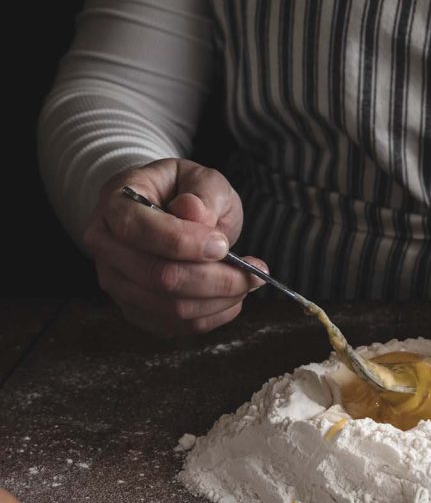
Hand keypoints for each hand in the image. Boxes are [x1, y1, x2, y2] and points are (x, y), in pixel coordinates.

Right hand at [83, 159, 267, 335]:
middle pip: (160, 276)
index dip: (186, 242)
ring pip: (171, 307)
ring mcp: (116, 282)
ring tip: (248, 283)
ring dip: (219, 300)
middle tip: (253, 272)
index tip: (224, 244)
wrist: (162, 210)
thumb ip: (202, 191)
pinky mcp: (134, 309)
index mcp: (115, 204)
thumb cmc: (182, 191)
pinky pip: (175, 326)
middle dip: (216, 279)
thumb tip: (195, 214)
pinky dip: (212, 316)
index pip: (141, 230)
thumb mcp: (200, 176)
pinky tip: (232, 298)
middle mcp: (106, 246)